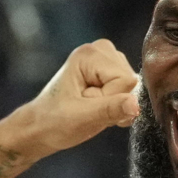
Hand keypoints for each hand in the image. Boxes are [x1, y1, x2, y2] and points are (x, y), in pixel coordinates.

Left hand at [1, 40, 141, 161]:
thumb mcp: (81, 118)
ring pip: (131, 88)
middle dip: (113, 102)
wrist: (41, 127)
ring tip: (90, 107)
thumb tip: (136, 105)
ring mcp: (105, 59)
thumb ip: (110, 109)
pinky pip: (128, 91)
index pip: (125, 80)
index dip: (110, 100)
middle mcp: (99, 50)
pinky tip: (98, 107)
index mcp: (89, 54)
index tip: (87, 105)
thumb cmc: (54, 122)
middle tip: (89, 108)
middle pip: (130, 81)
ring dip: (114, 105)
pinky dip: (117, 105)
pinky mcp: (109, 70)